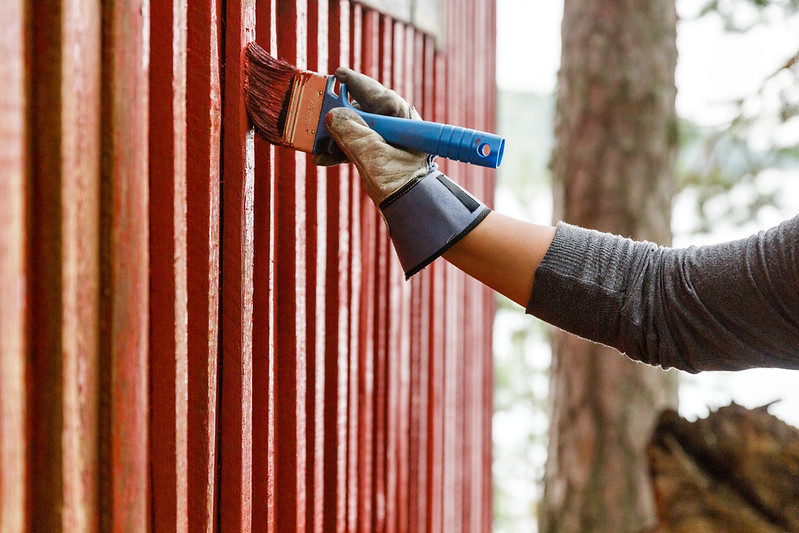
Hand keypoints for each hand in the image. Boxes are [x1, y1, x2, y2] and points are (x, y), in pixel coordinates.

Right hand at [315, 68, 430, 204]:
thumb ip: (352, 134)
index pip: (378, 95)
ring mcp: (385, 141)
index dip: (356, 84)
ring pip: (355, 129)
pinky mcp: (376, 156)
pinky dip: (337, 152)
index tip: (338, 73)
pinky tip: (321, 157)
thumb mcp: (374, 156)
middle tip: (318, 106)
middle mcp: (394, 127)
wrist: (411, 210)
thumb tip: (333, 116)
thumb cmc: (402, 183)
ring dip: (333, 135)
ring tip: (314, 139)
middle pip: (362, 111)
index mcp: (403, 119)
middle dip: (338, 111)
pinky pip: (353, 147)